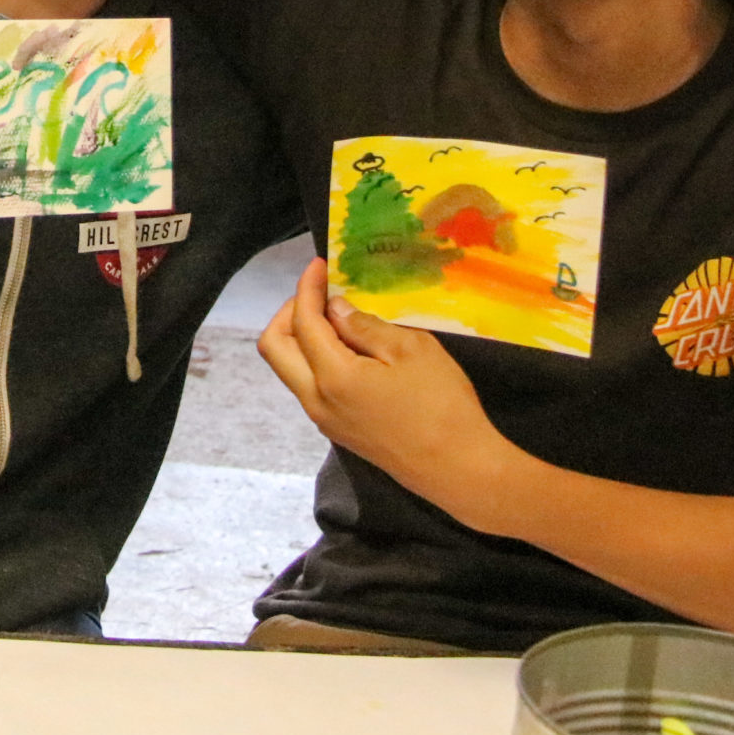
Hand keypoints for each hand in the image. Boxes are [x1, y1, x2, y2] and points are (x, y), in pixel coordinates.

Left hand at [256, 259, 517, 528]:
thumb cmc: (442, 405)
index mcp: (332, 377)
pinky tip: (348, 347)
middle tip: (321, 292)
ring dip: (301, 337)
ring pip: (289, 368)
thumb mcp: (411, 350)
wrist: (459, 469)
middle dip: (289, 312)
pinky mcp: (338, 430)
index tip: (319, 265)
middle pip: (274, 347)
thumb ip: (365, 326)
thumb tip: (335, 308)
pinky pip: (308, 386)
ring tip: (337, 315)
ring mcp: (324, 419)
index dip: (307, 287)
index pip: (302, 321)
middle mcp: (316, 400)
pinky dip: (315, 359)